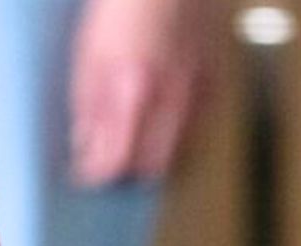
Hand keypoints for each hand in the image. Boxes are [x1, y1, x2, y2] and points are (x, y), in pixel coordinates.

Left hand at [69, 0, 219, 186]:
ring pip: (179, 150)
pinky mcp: (214, 81)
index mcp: (135, 91)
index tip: (86, 174)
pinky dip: (176, 133)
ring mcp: (199, 90)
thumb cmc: (125, 7)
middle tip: (109, 164)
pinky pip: (197, 125)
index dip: (99, 175)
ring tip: (134, 142)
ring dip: (154, 155)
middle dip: (128, 172)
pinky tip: (160, 119)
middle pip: (152, 165)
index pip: (118, 161)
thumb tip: (85, 146)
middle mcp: (172, 96)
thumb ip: (88, 109)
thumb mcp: (88, 58)